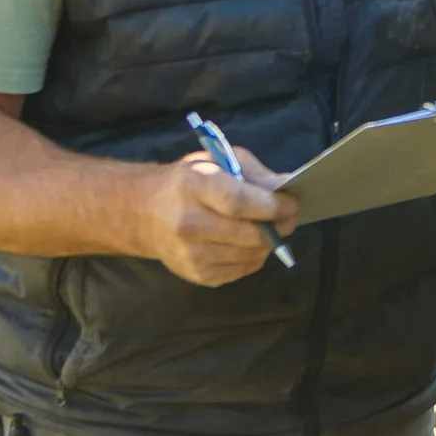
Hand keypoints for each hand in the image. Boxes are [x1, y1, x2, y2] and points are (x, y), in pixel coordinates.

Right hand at [133, 146, 299, 286]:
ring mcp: (191, 254)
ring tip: (268, 228)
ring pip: (250, 255)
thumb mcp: (216, 161)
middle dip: (279, 226)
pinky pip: (242, 270)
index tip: (291, 204)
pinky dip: (253, 257)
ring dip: (268, 243)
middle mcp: (188, 223)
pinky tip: (247, 242)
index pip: (239, 202)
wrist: (144, 212)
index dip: (272, 206)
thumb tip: (286, 185)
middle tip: (289, 218)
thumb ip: (253, 172)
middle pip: (248, 234)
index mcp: (193, 186)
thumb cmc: (187, 181)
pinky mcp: (197, 274)